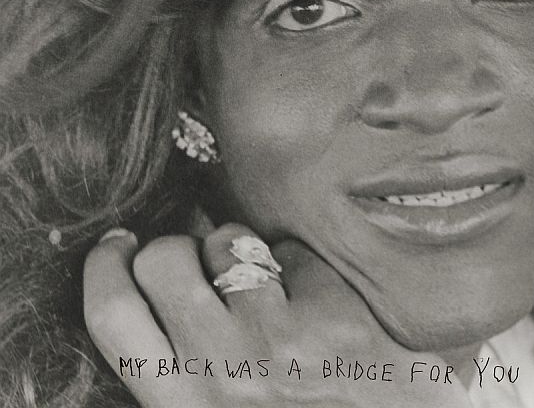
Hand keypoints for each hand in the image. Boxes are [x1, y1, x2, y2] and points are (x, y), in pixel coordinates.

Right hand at [84, 224, 473, 407]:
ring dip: (242, 247)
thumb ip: (183, 351)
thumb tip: (156, 262)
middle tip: (198, 257)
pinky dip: (299, 263)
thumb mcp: (219, 402)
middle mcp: (220, 376)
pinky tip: (320, 297)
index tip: (116, 243)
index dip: (104, 265)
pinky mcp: (331, 317)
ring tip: (267, 282)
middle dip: (176, 243)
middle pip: (162, 260)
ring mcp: (276, 344)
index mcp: (182, 407)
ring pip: (227, 239)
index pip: (112, 315)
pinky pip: (290, 249)